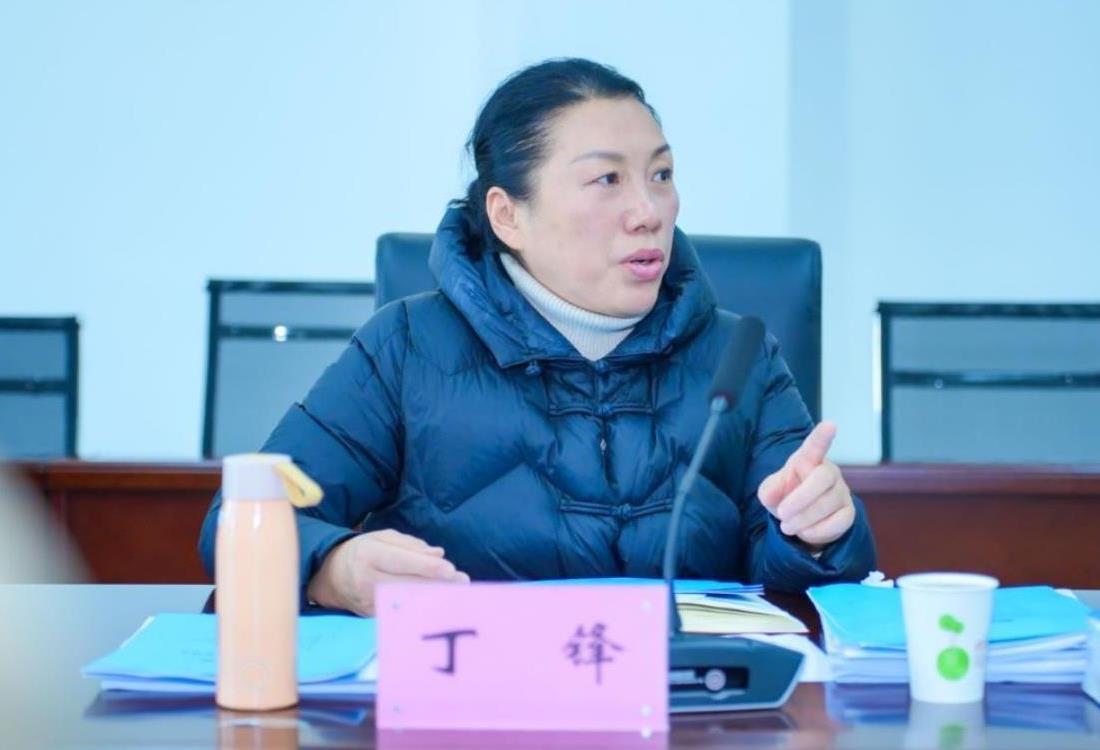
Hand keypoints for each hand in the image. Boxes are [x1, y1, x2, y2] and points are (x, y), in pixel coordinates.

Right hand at [306, 529, 469, 615]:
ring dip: (435, 597)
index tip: (450, 569)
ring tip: (459, 592)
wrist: (331, 576)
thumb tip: (438, 554)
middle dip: (438, 584)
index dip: (427, 567)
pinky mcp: (374, 616)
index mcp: (370, 554)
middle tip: (463, 582)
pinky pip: (402, 612)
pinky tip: (442, 604)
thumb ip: (411, 545)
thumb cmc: (363, 551)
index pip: (402, 561)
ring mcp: (371, 601)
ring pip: (408, 601)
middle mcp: (368, 580)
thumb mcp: (383, 538)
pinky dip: (424, 608)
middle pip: (408, 584)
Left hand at [757, 421, 854, 548]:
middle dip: (801, 498)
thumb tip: (771, 495)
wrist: (801, 521)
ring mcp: (842, 492)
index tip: (831, 424)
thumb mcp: (770, 492)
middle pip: (823, 478)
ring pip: (828, 504)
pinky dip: (817, 531)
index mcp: (808, 460)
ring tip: (787, 526)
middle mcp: (829, 472)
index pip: (816, 445)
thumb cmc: (786, 496)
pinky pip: (838, 522)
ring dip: (804, 519)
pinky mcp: (848, 513)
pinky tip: (805, 532)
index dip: (822, 436)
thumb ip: (769, 490)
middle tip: (781, 514)